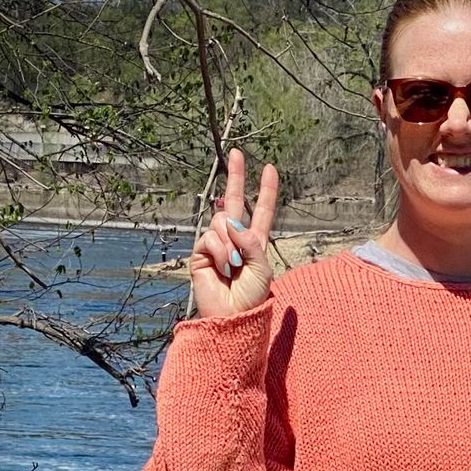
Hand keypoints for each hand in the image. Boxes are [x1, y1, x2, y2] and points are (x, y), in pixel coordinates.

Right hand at [190, 148, 278, 317]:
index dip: (266, 191)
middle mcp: (235, 239)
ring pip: (222, 222)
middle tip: (236, 153)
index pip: (261, 211)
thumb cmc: (251, 297)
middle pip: (234, 202)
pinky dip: (219, 252)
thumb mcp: (262, 269)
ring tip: (234, 267)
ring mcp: (216, 244)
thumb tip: (232, 222)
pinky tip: (222, 268)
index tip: (270, 169)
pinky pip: (210, 237)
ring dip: (231, 245)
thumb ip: (252, 243)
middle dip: (237, 177)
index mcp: (255, 242)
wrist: (231, 317)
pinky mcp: (200, 252)